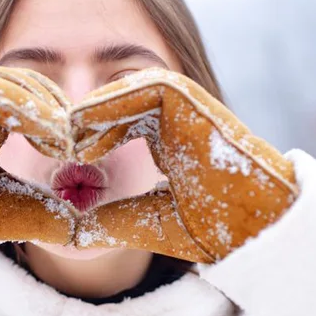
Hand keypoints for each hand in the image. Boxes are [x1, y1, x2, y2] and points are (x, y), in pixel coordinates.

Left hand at [71, 68, 299, 263]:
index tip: (63, 166)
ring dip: (93, 112)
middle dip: (83, 125)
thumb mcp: (148, 225)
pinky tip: (87, 130)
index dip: (88, 142)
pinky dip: (113, 101)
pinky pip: (147, 85)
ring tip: (68, 142)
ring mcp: (185, 109)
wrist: (259, 229)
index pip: (117, 129)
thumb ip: (112, 219)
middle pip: (117, 107)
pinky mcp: (194, 99)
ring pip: (127, 91)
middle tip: (55, 149)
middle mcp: (174, 122)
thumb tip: (70, 230)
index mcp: (168, 145)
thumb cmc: (214, 230)